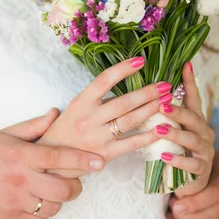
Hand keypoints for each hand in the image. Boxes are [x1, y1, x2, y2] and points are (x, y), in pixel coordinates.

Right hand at [0, 109, 104, 218]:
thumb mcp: (5, 135)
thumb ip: (33, 126)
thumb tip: (55, 113)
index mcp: (20, 155)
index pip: (57, 157)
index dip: (81, 160)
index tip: (99, 162)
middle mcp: (20, 180)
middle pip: (62, 189)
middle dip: (75, 187)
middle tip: (73, 183)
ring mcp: (15, 201)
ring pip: (54, 207)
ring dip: (59, 201)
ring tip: (53, 192)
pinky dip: (45, 213)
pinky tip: (39, 203)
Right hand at [40, 57, 170, 176]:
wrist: (50, 157)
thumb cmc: (66, 128)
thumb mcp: (75, 107)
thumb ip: (97, 98)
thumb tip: (124, 82)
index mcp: (81, 102)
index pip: (104, 80)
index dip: (123, 69)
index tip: (141, 61)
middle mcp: (89, 119)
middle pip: (124, 102)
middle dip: (148, 92)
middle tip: (166, 85)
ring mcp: (97, 137)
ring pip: (130, 120)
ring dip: (151, 109)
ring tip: (167, 101)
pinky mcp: (105, 154)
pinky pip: (131, 144)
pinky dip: (148, 136)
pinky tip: (162, 129)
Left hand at [153, 62, 214, 195]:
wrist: (190, 182)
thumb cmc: (177, 151)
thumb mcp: (173, 130)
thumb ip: (165, 113)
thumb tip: (148, 90)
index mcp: (196, 121)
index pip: (193, 99)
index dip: (190, 82)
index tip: (185, 65)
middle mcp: (204, 133)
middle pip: (193, 118)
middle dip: (177, 110)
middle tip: (161, 103)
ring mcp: (205, 152)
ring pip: (192, 140)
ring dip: (175, 134)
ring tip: (158, 130)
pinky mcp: (201, 171)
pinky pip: (191, 165)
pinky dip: (178, 160)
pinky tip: (164, 156)